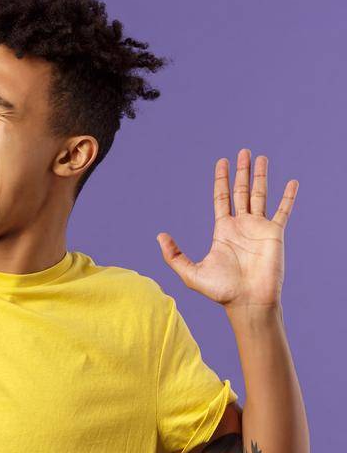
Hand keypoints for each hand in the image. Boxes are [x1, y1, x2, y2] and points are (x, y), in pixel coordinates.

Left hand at [157, 148, 298, 307]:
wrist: (247, 301)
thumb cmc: (221, 290)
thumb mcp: (190, 272)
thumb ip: (174, 255)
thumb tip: (159, 235)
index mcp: (223, 230)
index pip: (221, 197)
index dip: (221, 179)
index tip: (222, 162)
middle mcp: (241, 225)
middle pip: (241, 191)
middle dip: (242, 171)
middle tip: (243, 151)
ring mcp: (259, 227)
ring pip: (261, 194)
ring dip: (261, 176)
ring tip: (261, 157)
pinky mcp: (274, 233)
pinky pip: (283, 210)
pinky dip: (288, 196)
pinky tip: (292, 182)